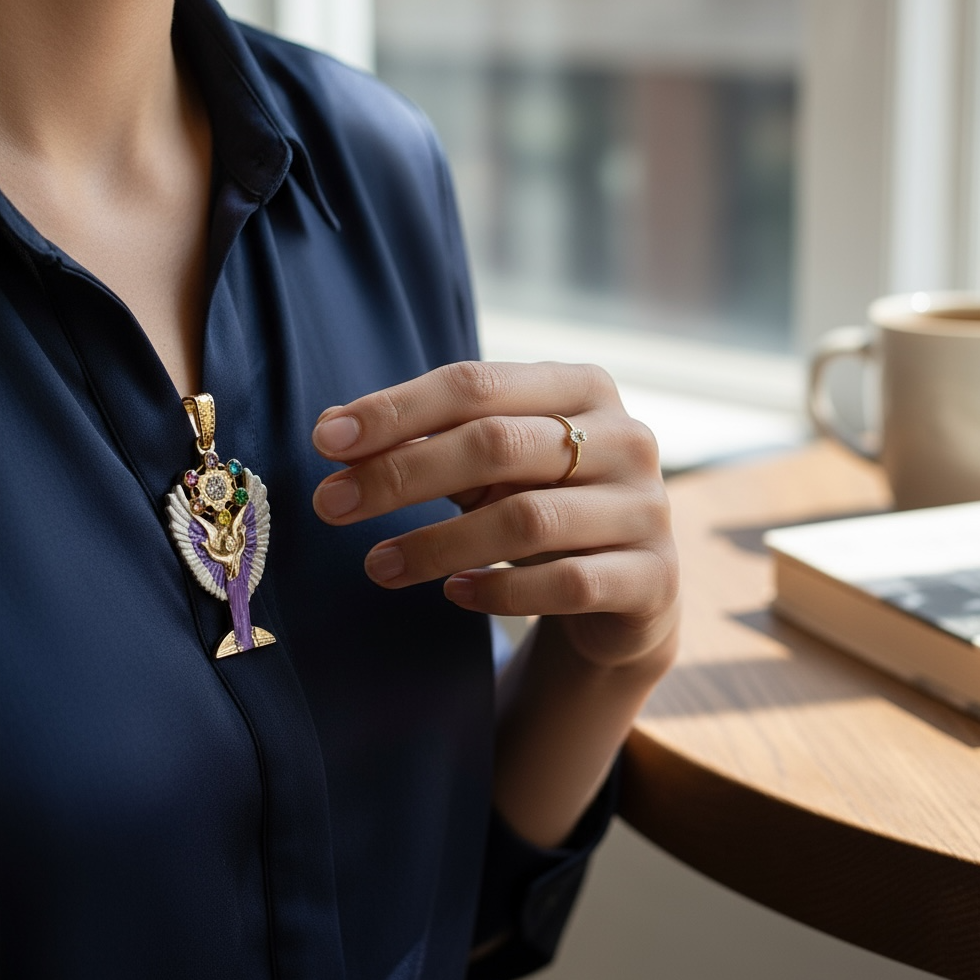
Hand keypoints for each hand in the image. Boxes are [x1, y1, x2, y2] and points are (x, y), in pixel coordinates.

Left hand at [311, 361, 678, 670]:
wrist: (627, 587)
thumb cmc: (546, 505)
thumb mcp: (495, 466)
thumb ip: (431, 441)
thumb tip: (332, 430)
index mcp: (582, 388)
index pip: (476, 384)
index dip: (396, 410)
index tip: (326, 441)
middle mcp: (626, 437)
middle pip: (496, 444)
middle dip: (402, 474)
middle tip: (330, 505)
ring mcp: (646, 508)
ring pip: (526, 520)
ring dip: (437, 544)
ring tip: (376, 565)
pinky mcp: (653, 576)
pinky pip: (567, 584)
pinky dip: (501, 593)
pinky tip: (454, 595)